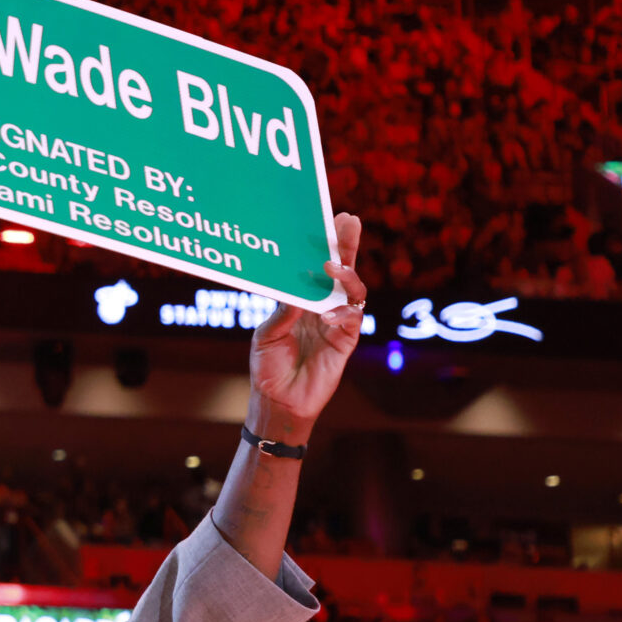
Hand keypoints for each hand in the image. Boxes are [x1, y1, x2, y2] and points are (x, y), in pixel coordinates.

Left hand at [248, 212, 367, 434]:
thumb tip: (296, 287)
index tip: (329, 219)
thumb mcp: (267, 334)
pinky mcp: (346, 341)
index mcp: (300, 300)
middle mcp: (322, 307)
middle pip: (341, 270)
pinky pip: (354, 320)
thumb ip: (283, 311)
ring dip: (346, 276)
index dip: (324, 245)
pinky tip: (329, 315)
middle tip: (348, 221)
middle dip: (346, 245)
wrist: (277, 401)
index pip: (315, 267)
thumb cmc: (267, 367)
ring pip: (353, 290)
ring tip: (332, 268)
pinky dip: (344, 313)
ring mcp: (337, 322)